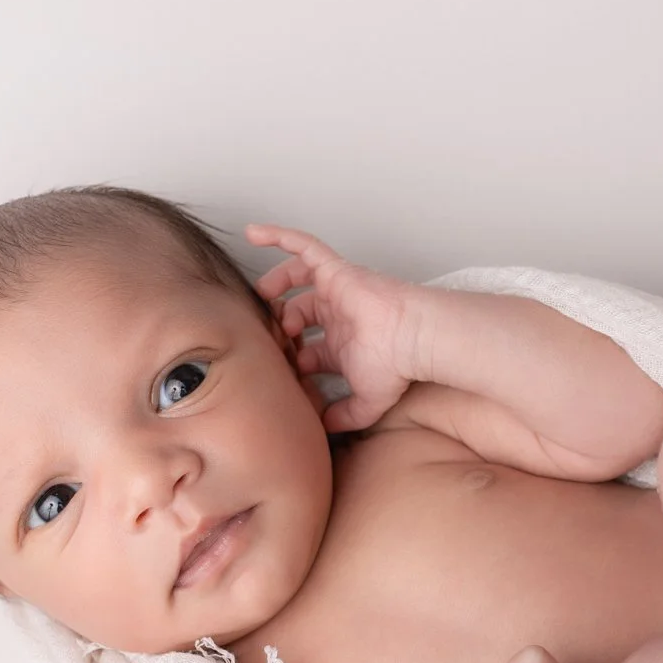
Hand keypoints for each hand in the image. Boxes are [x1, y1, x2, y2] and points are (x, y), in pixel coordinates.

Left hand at [246, 223, 423, 431]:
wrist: (412, 338)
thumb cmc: (395, 366)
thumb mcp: (366, 403)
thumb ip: (344, 417)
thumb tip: (323, 429)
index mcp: (341, 344)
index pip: (304, 347)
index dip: (287, 357)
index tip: (277, 370)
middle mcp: (337, 314)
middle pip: (296, 311)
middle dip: (278, 323)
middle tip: (268, 334)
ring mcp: (336, 290)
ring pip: (296, 276)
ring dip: (276, 283)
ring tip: (263, 295)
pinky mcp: (335, 270)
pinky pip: (304, 246)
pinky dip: (278, 236)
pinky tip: (251, 233)